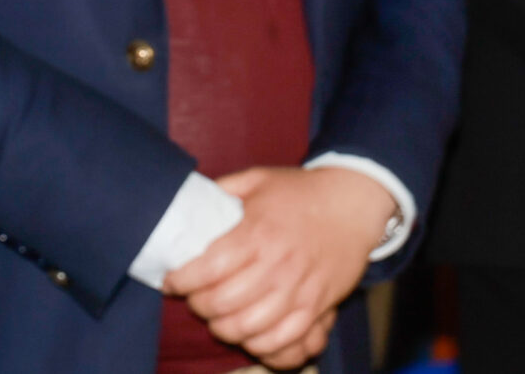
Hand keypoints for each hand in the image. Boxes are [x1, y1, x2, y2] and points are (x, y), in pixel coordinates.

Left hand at [165, 166, 391, 369]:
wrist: (353, 202)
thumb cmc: (301, 192)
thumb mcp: (259, 179)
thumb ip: (223, 190)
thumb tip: (191, 202)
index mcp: (257, 231)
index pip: (209, 267)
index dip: (182, 279)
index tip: (172, 280)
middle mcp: (276, 263)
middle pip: (223, 302)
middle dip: (198, 305)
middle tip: (193, 298)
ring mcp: (297, 288)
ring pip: (248, 327)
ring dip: (223, 328)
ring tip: (216, 318)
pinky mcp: (316, 305)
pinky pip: (282, 339)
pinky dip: (258, 344)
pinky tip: (247, 333)